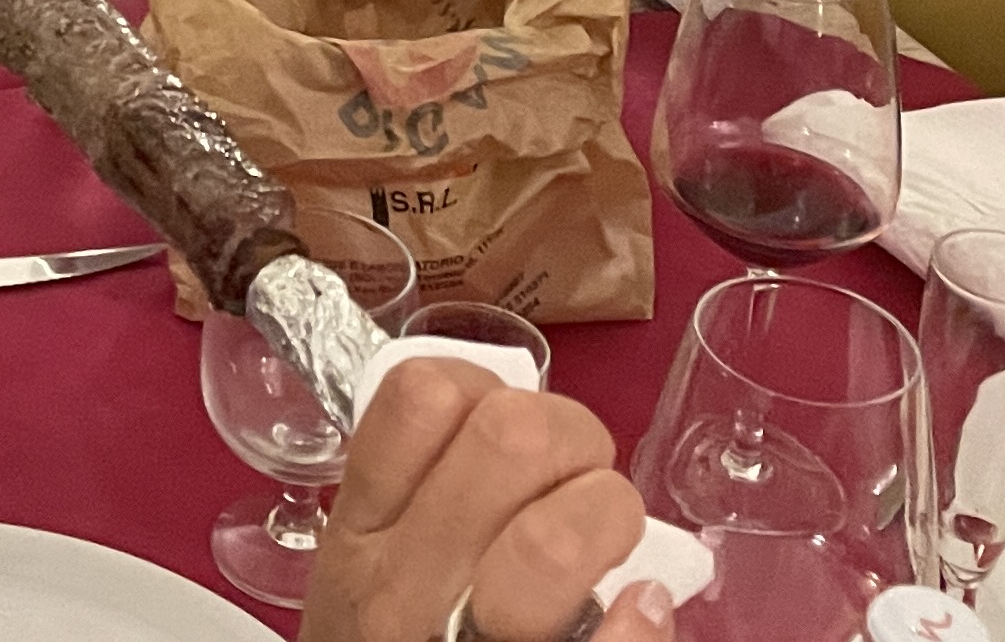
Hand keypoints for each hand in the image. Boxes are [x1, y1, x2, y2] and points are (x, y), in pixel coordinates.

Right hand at [301, 360, 670, 641]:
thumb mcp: (365, 583)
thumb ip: (417, 507)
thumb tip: (523, 425)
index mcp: (361, 542)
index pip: (419, 394)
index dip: (486, 388)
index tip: (504, 432)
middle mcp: (402, 589)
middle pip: (510, 437)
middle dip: (572, 439)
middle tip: (575, 483)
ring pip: (561, 527)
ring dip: (608, 519)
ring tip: (606, 548)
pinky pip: (612, 637)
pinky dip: (643, 620)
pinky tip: (643, 612)